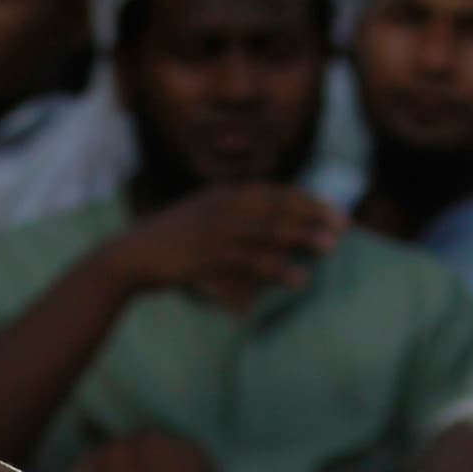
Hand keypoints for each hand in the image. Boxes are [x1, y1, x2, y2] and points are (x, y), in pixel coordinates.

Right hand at [105, 186, 344, 308]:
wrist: (130, 256)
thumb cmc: (167, 242)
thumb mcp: (199, 217)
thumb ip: (229, 216)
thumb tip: (263, 227)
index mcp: (221, 196)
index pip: (273, 193)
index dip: (305, 200)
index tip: (331, 209)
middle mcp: (222, 208)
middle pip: (277, 209)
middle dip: (313, 216)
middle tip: (342, 226)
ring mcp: (215, 233)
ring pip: (269, 233)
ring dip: (302, 238)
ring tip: (329, 248)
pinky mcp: (209, 258)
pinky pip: (250, 263)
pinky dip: (277, 269)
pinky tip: (298, 278)